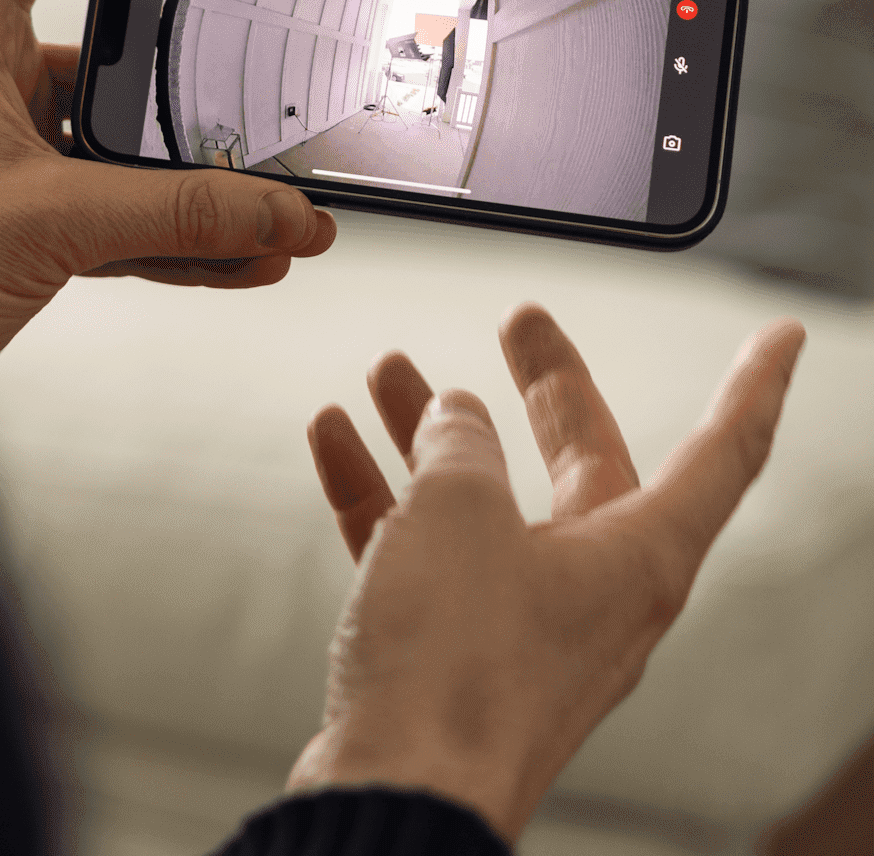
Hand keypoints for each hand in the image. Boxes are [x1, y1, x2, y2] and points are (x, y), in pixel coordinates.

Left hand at [0, 0, 334, 443]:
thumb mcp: (47, 223)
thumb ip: (175, 213)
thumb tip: (282, 213)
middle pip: (121, 48)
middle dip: (201, 81)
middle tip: (271, 95)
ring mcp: (16, 156)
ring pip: (132, 147)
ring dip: (205, 182)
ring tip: (281, 213)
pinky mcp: (32, 221)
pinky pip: (128, 212)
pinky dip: (185, 235)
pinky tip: (247, 258)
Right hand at [291, 305, 805, 843]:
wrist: (395, 793)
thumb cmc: (453, 665)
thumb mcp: (459, 509)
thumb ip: (460, 441)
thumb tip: (455, 414)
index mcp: (637, 555)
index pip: (724, 450)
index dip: (754, 383)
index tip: (780, 334)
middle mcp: (592, 587)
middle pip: (585, 461)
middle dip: (547, 386)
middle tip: (521, 322)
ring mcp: (521, 621)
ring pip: (486, 500)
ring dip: (436, 434)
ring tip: (390, 374)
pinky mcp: (454, 649)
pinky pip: (424, 548)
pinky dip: (384, 492)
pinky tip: (336, 440)